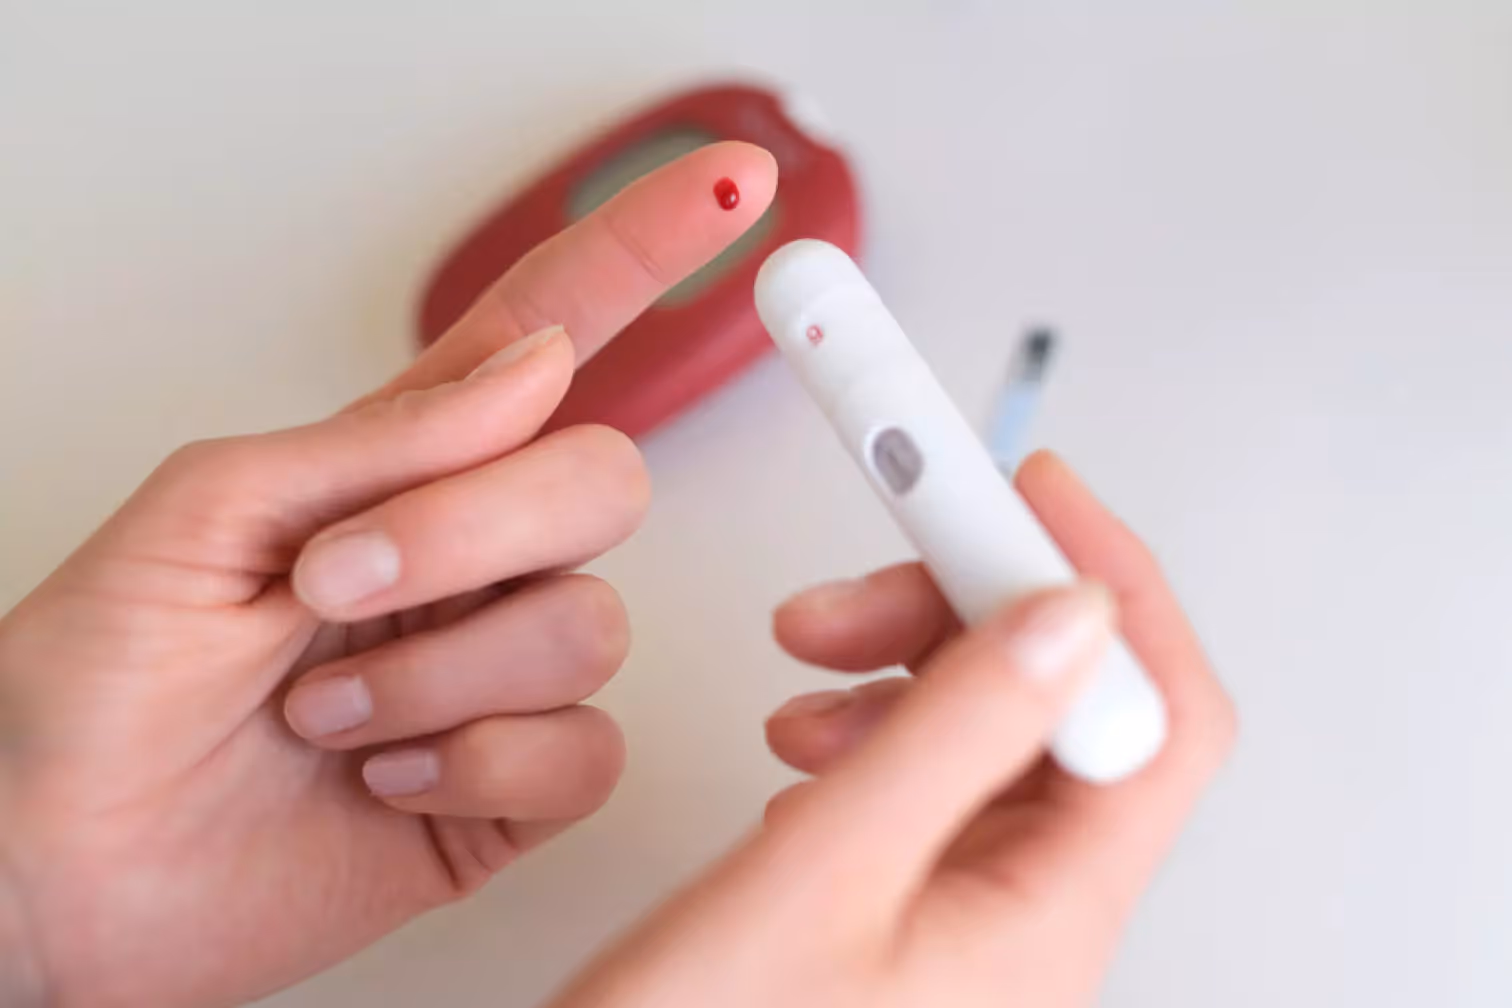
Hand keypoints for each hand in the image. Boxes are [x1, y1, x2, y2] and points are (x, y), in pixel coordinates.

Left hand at [0, 142, 777, 1007]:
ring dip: (434, 677)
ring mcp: (499, 671)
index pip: (547, 331)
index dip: (640, 253)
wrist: (62, 875)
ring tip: (325, 716)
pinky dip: (474, 767)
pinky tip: (385, 779)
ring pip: (592, 628)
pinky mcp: (514, 783)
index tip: (730, 184)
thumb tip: (542, 366)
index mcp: (401, 468)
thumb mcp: (208, 518)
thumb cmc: (92, 691)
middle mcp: (472, 560)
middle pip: (600, 482)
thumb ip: (386, 438)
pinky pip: (585, 751)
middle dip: (472, 534)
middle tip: (338, 587)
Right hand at [548, 451, 1235, 1007]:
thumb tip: (1069, 614)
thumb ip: (956, 733)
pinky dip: (871, 727)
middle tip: (870, 577)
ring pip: (987, 736)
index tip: (1024, 491)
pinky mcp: (906, 911)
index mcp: (1047, 916)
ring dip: (904, 668)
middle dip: (964, 615)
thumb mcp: (826, 873)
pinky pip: (929, 782)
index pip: (1152, 716)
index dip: (1106, 581)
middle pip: (1064, 709)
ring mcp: (969, 918)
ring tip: (807, 662)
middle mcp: (1029, 919)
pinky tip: (809, 737)